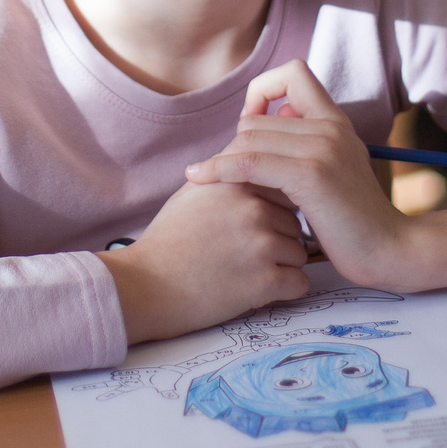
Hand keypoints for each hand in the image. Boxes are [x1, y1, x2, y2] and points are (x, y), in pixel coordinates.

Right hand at [96, 179, 308, 343]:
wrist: (147, 286)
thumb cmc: (169, 240)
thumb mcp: (193, 191)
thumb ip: (227, 172)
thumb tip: (254, 158)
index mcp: (237, 182)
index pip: (281, 185)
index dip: (272, 206)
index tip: (251, 222)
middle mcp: (253, 208)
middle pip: (293, 221)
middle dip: (278, 237)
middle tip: (242, 252)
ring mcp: (261, 244)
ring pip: (299, 252)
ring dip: (281, 264)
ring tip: (244, 270)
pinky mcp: (266, 281)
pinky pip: (299, 283)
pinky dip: (284, 289)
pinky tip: (255, 288)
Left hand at [186, 62, 421, 287]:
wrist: (389, 251)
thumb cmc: (354, 221)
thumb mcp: (333, 172)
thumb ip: (306, 145)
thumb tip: (273, 121)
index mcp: (337, 121)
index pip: (293, 72)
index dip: (262, 91)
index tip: (252, 125)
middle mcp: (331, 127)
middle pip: (255, 118)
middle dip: (233, 146)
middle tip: (228, 178)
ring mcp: (322, 148)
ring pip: (247, 137)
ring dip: (223, 161)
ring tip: (209, 182)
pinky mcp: (311, 175)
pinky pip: (249, 162)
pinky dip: (219, 169)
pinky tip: (200, 179)